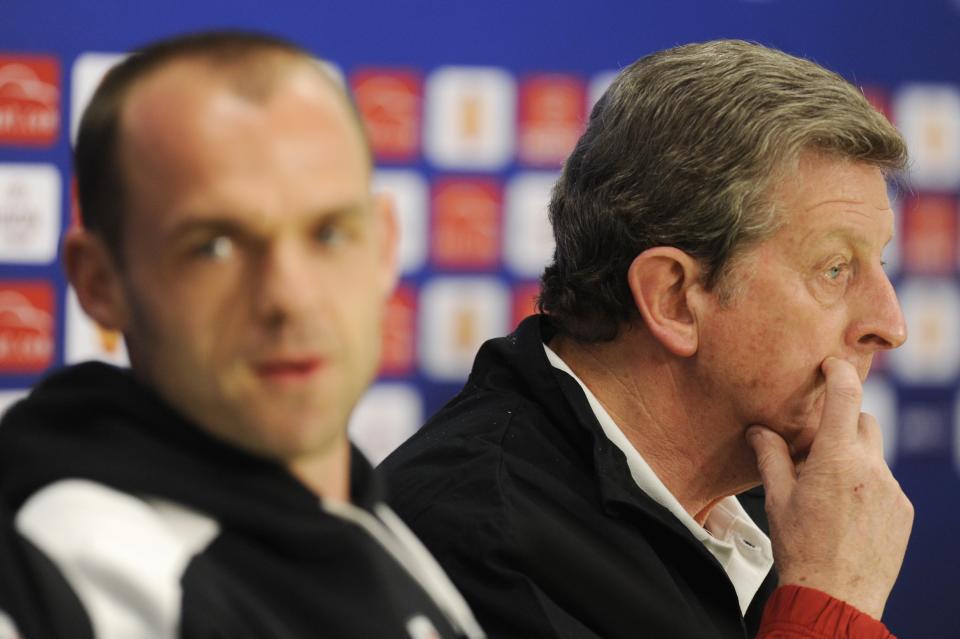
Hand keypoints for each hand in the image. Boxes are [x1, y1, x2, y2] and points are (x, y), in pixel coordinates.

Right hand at [746, 357, 912, 619]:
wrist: (836, 595)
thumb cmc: (801, 547)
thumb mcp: (776, 498)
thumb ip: (770, 456)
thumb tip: (759, 430)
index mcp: (836, 459)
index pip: (846, 395)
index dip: (839, 372)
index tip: (830, 365)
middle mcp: (870, 468)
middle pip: (863, 421)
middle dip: (843, 423)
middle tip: (817, 445)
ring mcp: (892, 490)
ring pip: (874, 455)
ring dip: (853, 458)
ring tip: (829, 489)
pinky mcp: (903, 510)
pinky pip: (885, 483)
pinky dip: (866, 485)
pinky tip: (846, 512)